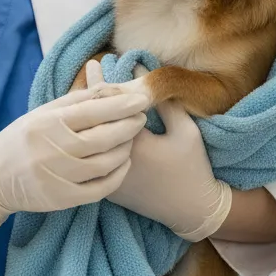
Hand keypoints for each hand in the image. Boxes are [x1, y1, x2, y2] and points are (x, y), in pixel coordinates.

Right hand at [0, 84, 149, 228]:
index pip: (93, 111)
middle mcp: (53, 150)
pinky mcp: (62, 198)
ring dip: (125, 149)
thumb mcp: (41, 113)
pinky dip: (117, 175)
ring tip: (131, 138)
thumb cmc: (21, 140)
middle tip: (141, 117)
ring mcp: (58, 176)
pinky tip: (123, 163)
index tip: (141, 100)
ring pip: (105, 163)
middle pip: (103, 137)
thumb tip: (110, 88)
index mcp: (47, 123)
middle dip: (128, 125)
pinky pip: (100, 188)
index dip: (121, 105)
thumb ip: (75, 101)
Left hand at [85, 60, 231, 240]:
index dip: (99, 82)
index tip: (94, 64)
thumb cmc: (193, 168)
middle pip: (93, 121)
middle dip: (88, 95)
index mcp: (132, 143)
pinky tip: (90, 125)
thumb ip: (164, 103)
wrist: (192, 211)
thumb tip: (144, 76)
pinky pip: (92, 157)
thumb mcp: (186, 131)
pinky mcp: (107, 188)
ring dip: (87, 118)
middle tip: (85, 71)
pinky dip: (90, 139)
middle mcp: (113, 159)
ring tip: (82, 94)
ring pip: (89, 141)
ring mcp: (107, 176)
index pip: (108, 106)